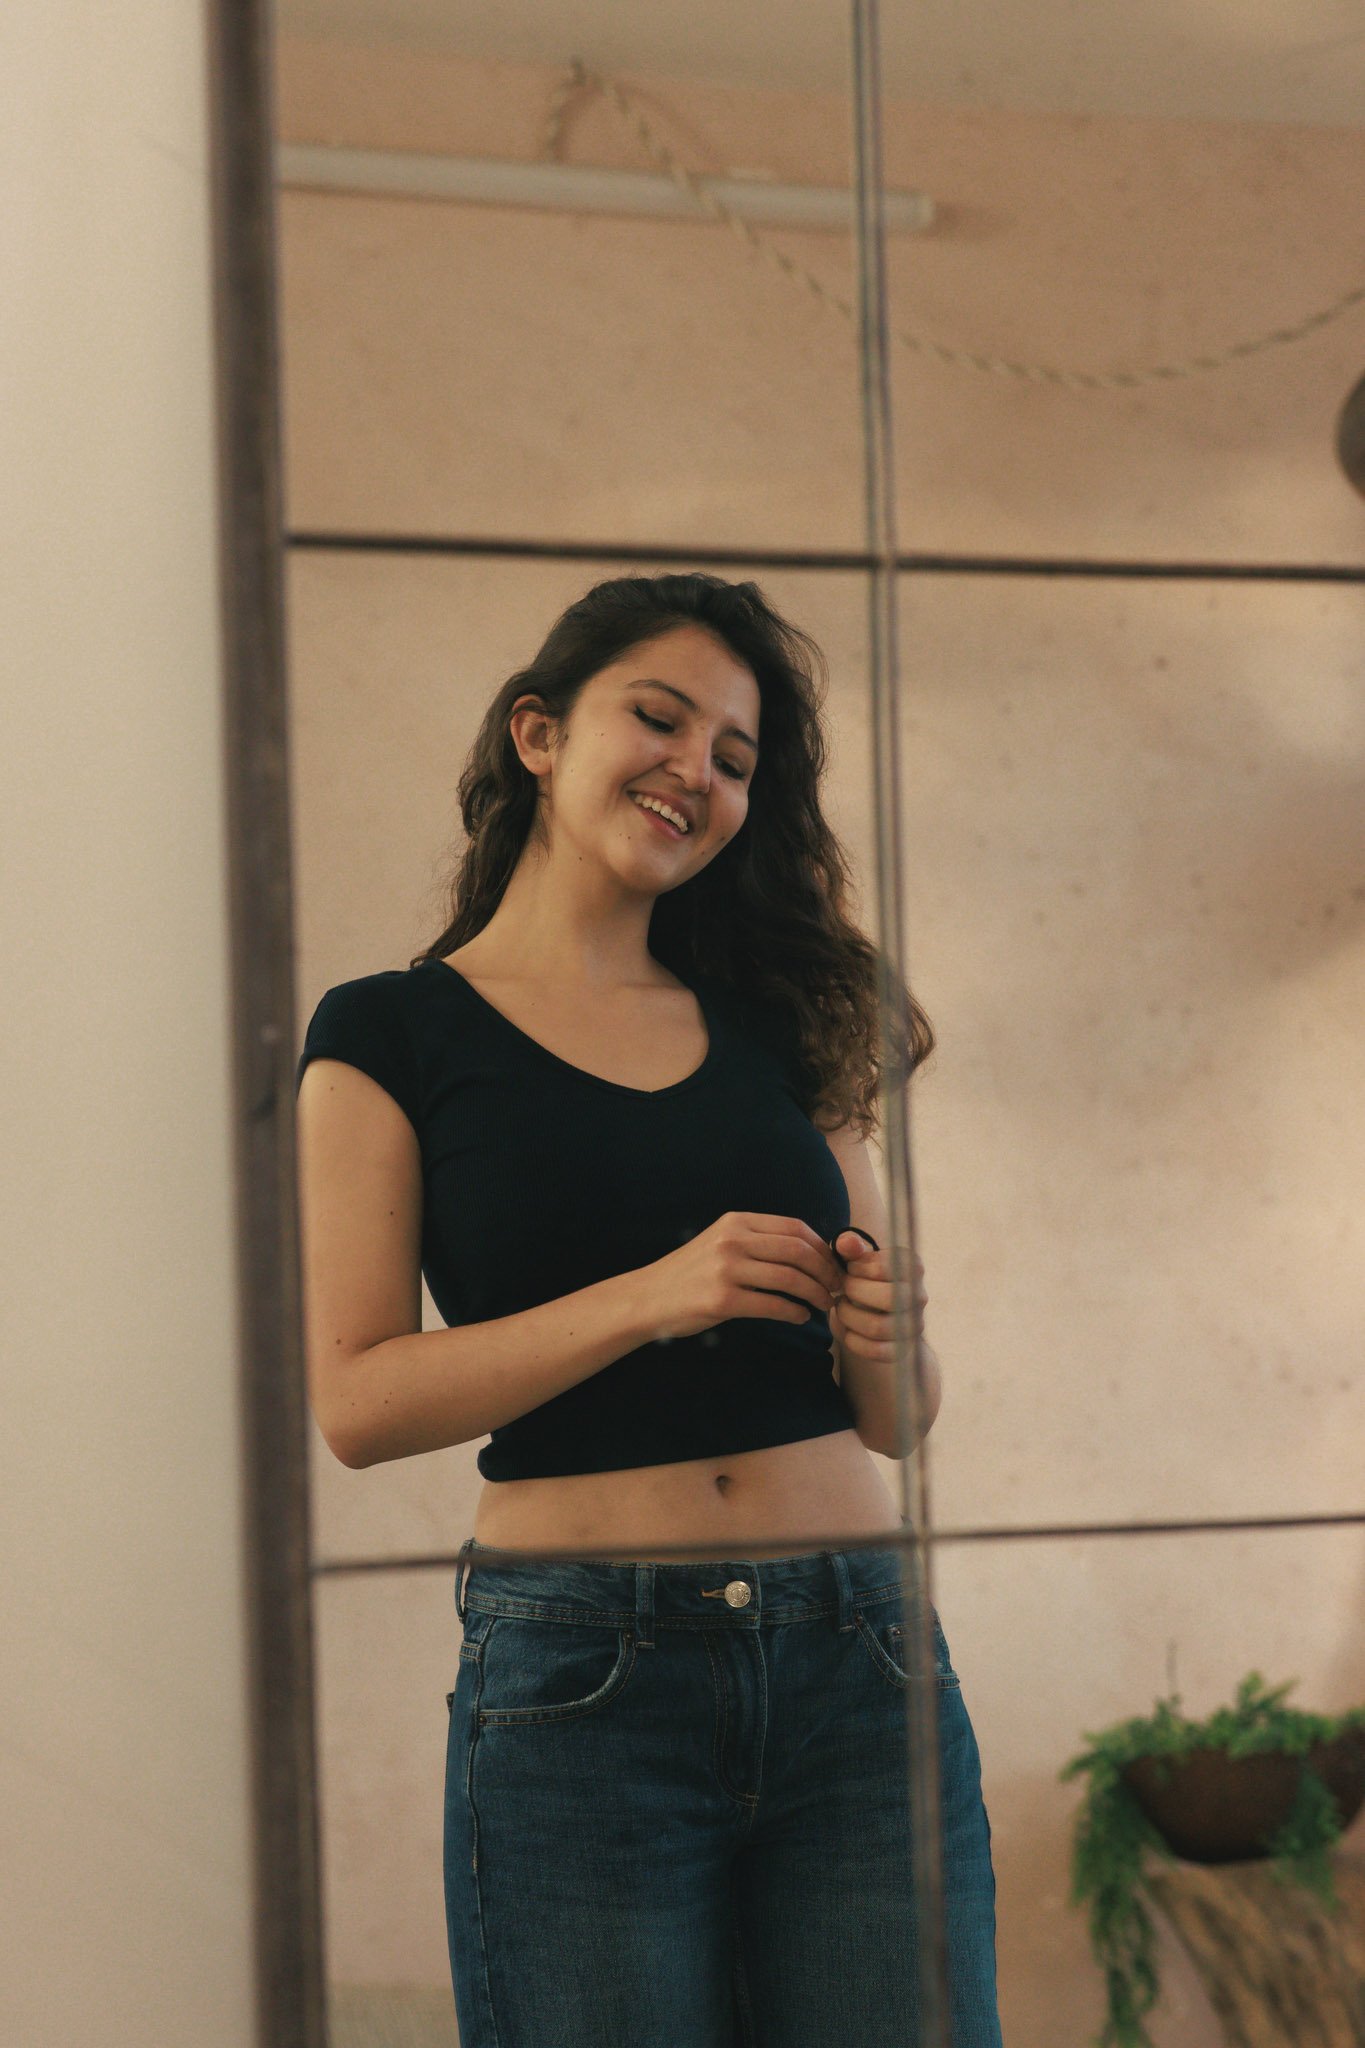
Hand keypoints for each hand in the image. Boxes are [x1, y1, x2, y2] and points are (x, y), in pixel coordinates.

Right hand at [645, 1211, 846, 1342]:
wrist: (648, 1297)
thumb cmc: (690, 1273)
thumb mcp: (720, 1241)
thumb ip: (757, 1241)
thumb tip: (808, 1251)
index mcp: (736, 1222)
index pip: (794, 1227)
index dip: (823, 1247)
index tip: (834, 1264)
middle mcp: (732, 1240)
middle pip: (798, 1251)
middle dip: (826, 1271)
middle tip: (837, 1287)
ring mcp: (726, 1270)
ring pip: (790, 1278)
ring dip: (816, 1293)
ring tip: (825, 1304)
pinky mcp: (722, 1300)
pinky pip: (773, 1306)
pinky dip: (795, 1313)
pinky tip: (801, 1317)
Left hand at [828, 1229, 926, 1361]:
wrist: (881, 1312)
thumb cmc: (866, 1278)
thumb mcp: (859, 1258)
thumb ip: (851, 1247)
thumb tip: (847, 1243)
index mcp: (913, 1267)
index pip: (885, 1267)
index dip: (858, 1268)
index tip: (850, 1269)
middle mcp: (919, 1296)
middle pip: (889, 1297)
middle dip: (854, 1291)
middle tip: (843, 1289)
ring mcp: (913, 1325)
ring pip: (878, 1327)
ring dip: (848, 1316)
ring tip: (841, 1306)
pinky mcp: (902, 1348)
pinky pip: (877, 1351)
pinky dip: (853, 1341)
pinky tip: (846, 1329)